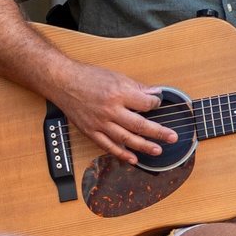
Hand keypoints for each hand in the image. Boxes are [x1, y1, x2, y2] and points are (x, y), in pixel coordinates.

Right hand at [56, 62, 177, 165]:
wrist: (63, 82)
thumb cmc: (88, 77)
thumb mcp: (116, 76)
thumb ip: (136, 88)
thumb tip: (154, 95)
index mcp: (118, 93)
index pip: (145, 104)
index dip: (156, 105)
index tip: (159, 104)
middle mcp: (110, 110)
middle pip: (139, 125)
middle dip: (159, 132)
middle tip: (172, 137)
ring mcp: (100, 123)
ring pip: (126, 138)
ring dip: (144, 146)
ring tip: (158, 150)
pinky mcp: (91, 131)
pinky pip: (108, 146)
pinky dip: (121, 154)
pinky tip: (133, 159)